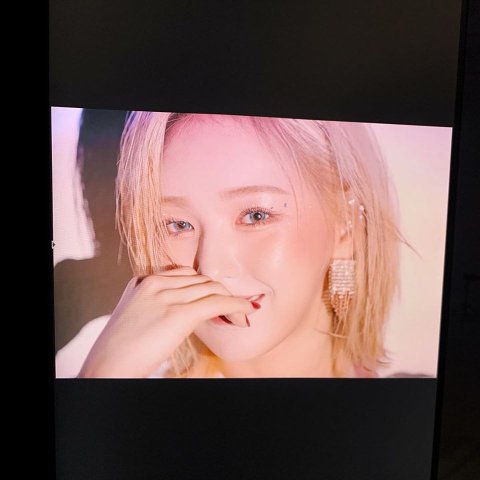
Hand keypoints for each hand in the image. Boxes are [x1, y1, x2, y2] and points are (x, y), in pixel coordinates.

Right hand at [78, 266, 257, 377]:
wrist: (106, 367)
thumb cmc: (119, 350)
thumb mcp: (135, 316)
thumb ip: (156, 305)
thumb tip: (183, 312)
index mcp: (144, 281)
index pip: (185, 274)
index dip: (205, 286)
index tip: (216, 298)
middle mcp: (156, 283)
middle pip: (201, 279)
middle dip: (219, 292)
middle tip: (232, 309)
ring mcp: (167, 297)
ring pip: (211, 288)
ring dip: (231, 299)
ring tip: (240, 315)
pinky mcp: (178, 314)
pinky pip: (216, 302)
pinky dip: (236, 305)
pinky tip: (246, 312)